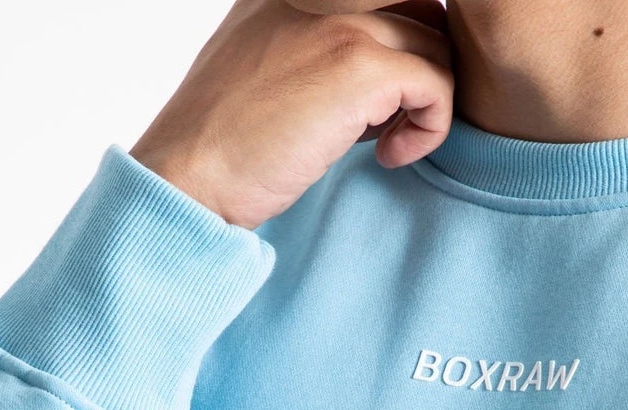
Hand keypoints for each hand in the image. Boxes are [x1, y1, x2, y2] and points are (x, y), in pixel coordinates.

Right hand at [129, 0, 453, 229]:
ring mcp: (342, 24)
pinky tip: (389, 156)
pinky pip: (437, 85)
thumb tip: (370, 81)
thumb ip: (312, 55)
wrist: (189, 176)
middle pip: (420, 10)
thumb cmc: (222, 145)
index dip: (395, 49)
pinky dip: (429, 127)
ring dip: (426, 101)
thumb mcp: (265, 73)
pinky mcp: (359, 69)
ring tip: (385, 142)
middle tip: (388, 122)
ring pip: (437, 44)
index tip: (373, 105)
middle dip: (420, 68)